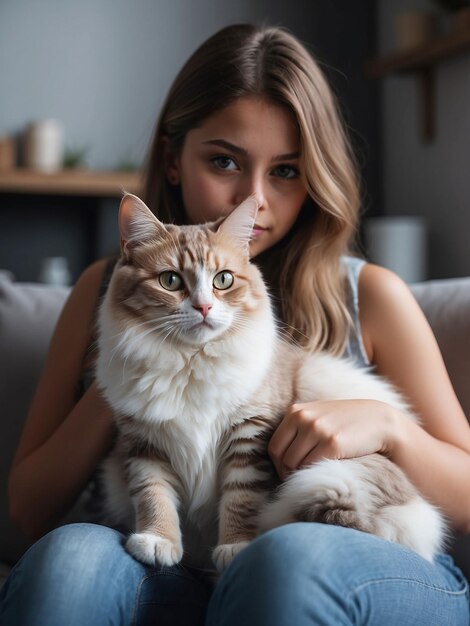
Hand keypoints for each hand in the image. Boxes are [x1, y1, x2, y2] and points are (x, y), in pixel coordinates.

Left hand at [267, 400, 398, 479]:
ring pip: (296, 466)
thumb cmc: (346, 423)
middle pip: (283, 459)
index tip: (291, 474)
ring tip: (315, 479)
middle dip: (290, 475)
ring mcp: (317, 430)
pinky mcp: (332, 443)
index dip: (279, 466)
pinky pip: (312, 468)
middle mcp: (304, 418)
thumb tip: (278, 458)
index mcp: (295, 411)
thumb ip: (298, 428)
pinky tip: (326, 476)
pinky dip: (315, 476)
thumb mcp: (317, 416)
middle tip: (302, 482)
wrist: (380, 421)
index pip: (274, 447)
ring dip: (303, 477)